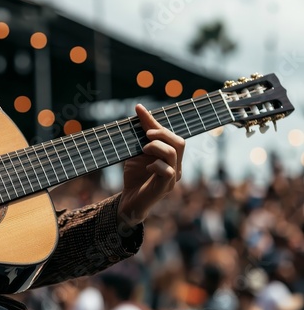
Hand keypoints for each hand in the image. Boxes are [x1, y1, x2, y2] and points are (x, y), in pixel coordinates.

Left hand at [117, 104, 184, 228]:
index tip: (139, 109)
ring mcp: (172, 177)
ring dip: (156, 147)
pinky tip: (147, 168)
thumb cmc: (135, 176)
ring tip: (143, 149)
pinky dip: (156, 165)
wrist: (129, 200)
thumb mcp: (136, 153)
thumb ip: (141, 137)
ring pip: (173, 154)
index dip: (154, 121)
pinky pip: (167, 171)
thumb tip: (139, 111)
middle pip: (179, 142)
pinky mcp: (165, 187)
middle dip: (161, 133)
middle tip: (145, 135)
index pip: (170, 135)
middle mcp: (176, 166)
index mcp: (171, 157)